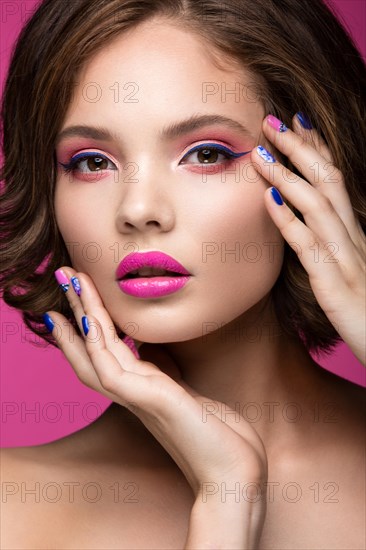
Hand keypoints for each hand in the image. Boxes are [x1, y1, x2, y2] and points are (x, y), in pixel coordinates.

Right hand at [46, 267, 267, 547]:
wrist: (235, 475)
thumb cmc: (217, 437)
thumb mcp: (187, 394)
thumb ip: (166, 373)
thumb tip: (153, 348)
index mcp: (141, 390)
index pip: (102, 353)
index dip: (83, 326)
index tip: (74, 296)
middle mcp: (133, 393)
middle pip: (90, 348)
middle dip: (75, 310)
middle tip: (62, 275)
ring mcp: (139, 399)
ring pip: (96, 352)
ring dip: (82, 315)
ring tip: (71, 283)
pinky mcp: (153, 403)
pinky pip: (114, 371)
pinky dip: (98, 344)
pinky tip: (90, 320)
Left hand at [254, 114, 364, 364]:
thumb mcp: (350, 273)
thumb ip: (331, 249)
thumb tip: (307, 226)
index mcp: (354, 235)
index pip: (335, 181)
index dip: (317, 149)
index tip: (296, 122)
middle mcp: (352, 239)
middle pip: (327, 181)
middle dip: (300, 148)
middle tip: (272, 120)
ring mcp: (346, 259)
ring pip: (318, 205)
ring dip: (289, 175)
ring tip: (262, 151)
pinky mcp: (335, 285)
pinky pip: (310, 246)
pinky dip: (289, 220)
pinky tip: (269, 200)